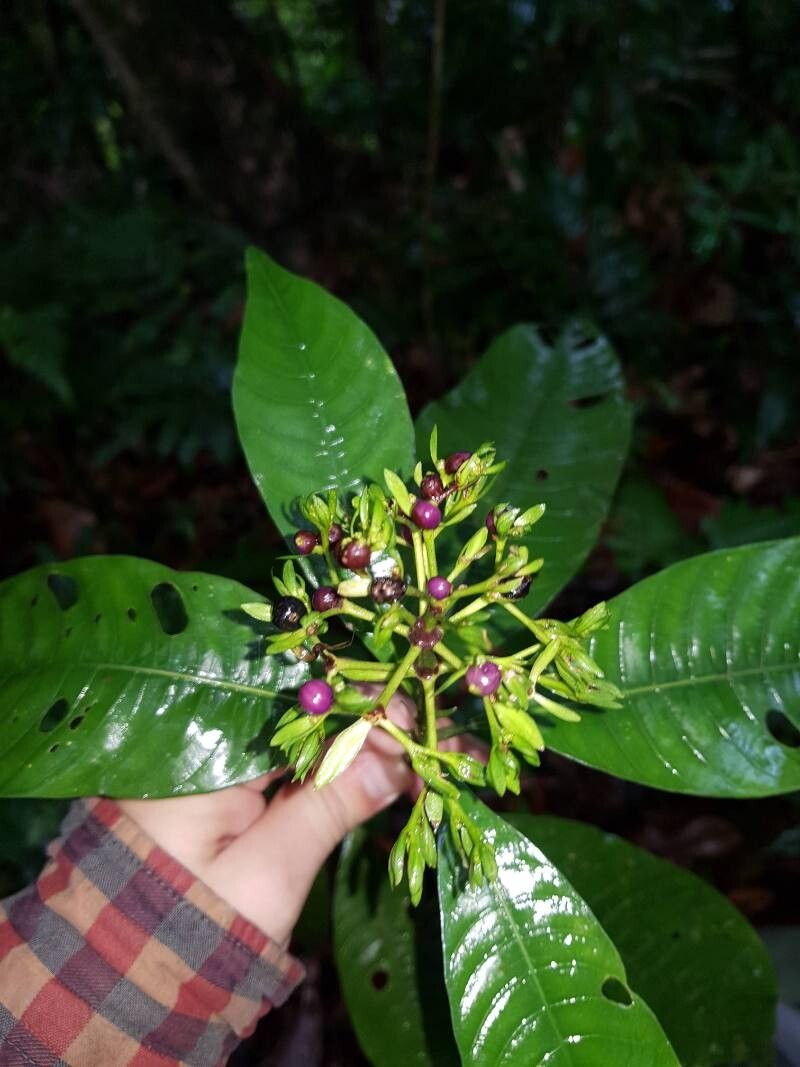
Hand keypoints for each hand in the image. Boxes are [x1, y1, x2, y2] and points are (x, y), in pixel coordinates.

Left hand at [118, 692, 415, 944]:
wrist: (137, 977)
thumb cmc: (199, 928)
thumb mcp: (269, 873)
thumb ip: (330, 806)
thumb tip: (396, 758)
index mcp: (202, 753)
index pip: (292, 705)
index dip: (356, 706)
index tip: (408, 718)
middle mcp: (202, 743)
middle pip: (297, 714)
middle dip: (362, 723)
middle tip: (421, 741)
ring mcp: (211, 764)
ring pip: (296, 736)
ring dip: (351, 744)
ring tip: (409, 754)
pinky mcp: (221, 788)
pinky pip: (284, 762)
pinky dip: (328, 766)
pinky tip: (374, 769)